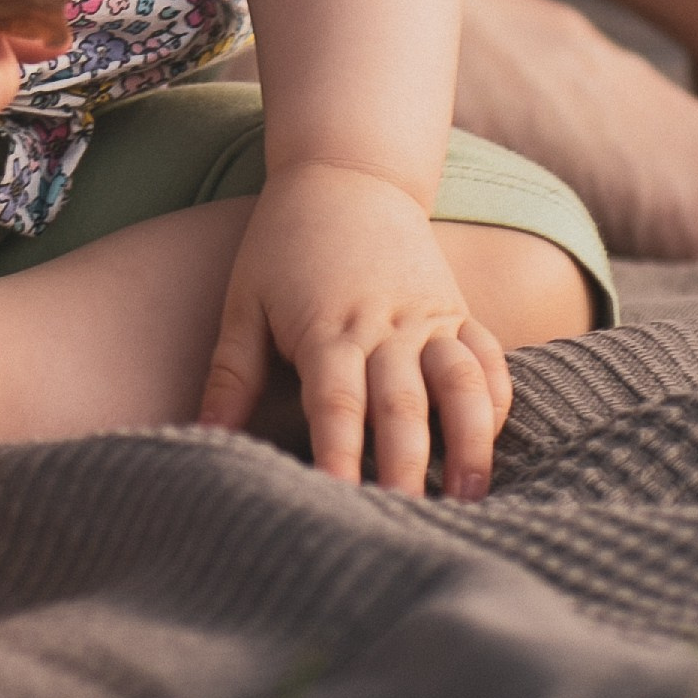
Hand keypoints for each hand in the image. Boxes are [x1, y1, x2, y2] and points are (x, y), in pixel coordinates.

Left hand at [198, 164, 511, 498]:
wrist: (347, 175)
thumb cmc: (282, 244)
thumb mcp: (243, 301)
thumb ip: (228, 373)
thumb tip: (201, 435)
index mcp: (327, 328)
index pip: (335, 403)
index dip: (338, 453)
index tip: (339, 500)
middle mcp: (384, 326)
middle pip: (402, 405)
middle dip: (406, 466)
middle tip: (408, 522)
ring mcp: (428, 317)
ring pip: (460, 383)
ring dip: (470, 439)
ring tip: (471, 495)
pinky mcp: (457, 310)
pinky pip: (487, 357)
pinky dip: (496, 399)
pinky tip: (493, 441)